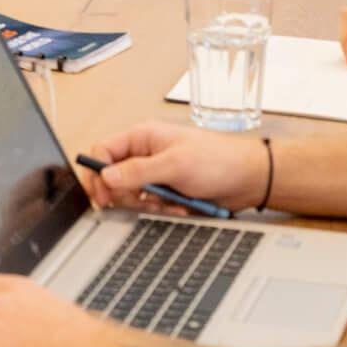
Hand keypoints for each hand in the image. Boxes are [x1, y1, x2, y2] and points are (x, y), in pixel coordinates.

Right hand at [81, 121, 267, 215]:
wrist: (248, 180)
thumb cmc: (218, 160)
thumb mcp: (175, 164)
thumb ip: (138, 171)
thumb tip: (106, 176)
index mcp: (142, 137)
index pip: (103, 151)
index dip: (97, 172)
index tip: (102, 194)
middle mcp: (144, 153)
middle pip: (113, 177)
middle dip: (126, 194)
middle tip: (143, 200)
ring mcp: (154, 173)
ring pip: (130, 195)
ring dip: (146, 204)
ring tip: (168, 203)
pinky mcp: (165, 191)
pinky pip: (148, 205)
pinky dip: (160, 210)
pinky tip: (178, 207)